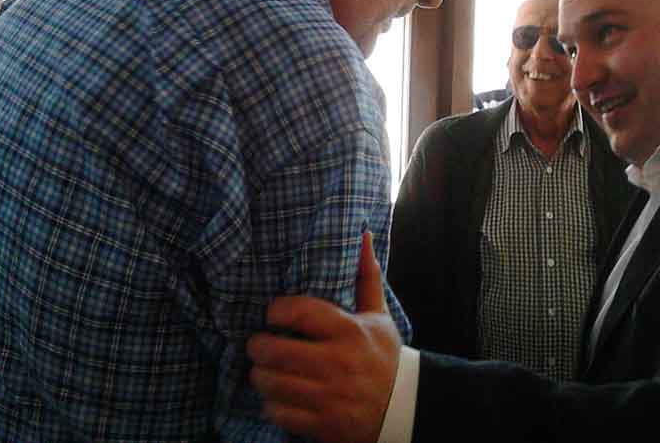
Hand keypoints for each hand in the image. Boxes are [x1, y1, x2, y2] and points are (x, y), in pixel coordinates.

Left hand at [247, 232, 401, 442]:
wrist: (402, 409)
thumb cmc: (382, 355)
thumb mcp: (379, 316)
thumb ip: (366, 277)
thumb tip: (364, 235)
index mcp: (350, 331)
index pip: (300, 313)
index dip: (276, 311)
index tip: (272, 314)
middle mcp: (338, 363)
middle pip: (276, 351)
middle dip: (258, 347)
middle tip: (257, 345)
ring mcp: (330, 396)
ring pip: (273, 383)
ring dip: (261, 376)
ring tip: (263, 370)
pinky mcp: (323, 423)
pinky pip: (280, 413)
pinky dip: (272, 405)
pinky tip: (277, 396)